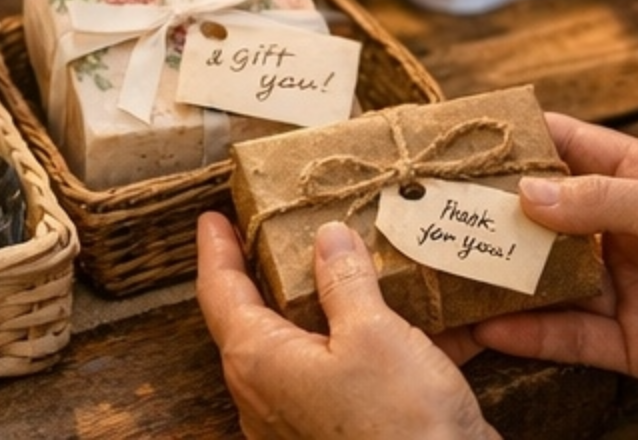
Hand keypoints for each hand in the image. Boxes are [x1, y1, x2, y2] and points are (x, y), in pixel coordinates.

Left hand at [197, 213, 491, 439]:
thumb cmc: (400, 427)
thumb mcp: (373, 334)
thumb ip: (346, 280)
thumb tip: (327, 239)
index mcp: (260, 363)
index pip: (220, 295)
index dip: (216, 251)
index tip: (212, 219)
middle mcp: (272, 397)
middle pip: (259, 320)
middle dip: (272, 274)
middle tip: (280, 229)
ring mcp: (307, 421)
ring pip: (308, 345)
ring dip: (332, 304)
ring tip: (357, 258)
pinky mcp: (347, 434)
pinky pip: (351, 375)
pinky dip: (379, 341)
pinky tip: (425, 314)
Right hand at [470, 116, 637, 387]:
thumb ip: (601, 198)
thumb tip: (528, 189)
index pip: (569, 144)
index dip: (523, 135)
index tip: (472, 132)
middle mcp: (623, 228)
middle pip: (550, 214)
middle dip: (502, 212)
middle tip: (445, 205)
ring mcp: (623, 285)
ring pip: (551, 276)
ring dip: (506, 274)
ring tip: (457, 268)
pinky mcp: (627, 340)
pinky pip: (569, 335)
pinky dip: (530, 332)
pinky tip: (492, 326)